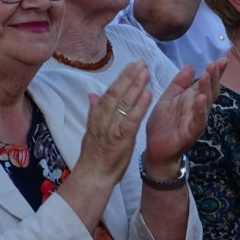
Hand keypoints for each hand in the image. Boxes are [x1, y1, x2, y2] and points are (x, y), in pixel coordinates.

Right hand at [78, 62, 152, 185]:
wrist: (93, 176)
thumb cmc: (94, 156)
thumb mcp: (90, 130)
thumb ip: (93, 111)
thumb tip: (92, 94)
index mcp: (97, 115)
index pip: (110, 91)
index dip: (122, 77)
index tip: (132, 65)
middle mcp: (104, 118)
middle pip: (117, 92)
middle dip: (130, 76)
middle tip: (142, 63)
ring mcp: (112, 127)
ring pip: (124, 102)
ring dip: (136, 86)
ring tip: (146, 72)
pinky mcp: (122, 138)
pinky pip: (132, 119)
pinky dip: (140, 106)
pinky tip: (148, 94)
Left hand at [142, 59, 225, 179]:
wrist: (154, 149)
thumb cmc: (163, 124)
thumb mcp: (168, 98)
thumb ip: (179, 83)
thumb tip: (191, 66)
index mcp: (192, 99)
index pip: (207, 83)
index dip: (215, 72)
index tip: (222, 59)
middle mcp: (198, 109)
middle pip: (211, 91)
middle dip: (214, 77)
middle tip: (216, 64)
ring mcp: (196, 121)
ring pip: (207, 104)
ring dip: (208, 89)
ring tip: (207, 75)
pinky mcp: (190, 133)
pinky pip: (198, 121)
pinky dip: (201, 110)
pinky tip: (201, 99)